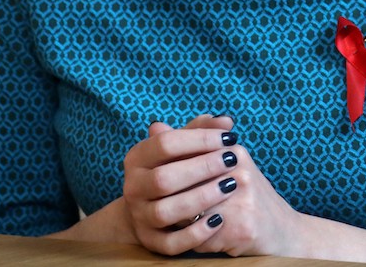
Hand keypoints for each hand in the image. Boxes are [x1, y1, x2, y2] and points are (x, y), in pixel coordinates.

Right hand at [122, 113, 263, 254]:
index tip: (229, 138)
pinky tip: (218, 220)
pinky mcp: (151, 242)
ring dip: (200, 198)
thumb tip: (225, 120)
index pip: (165, 143)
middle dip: (202, 168)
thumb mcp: (185, 146)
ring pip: (165, 212)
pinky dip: (195, 233)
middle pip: (163, 178)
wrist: (153, 206)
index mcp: (137, 158)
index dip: (200, 139)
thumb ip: (203, 129)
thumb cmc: (176, 167)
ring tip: (230, 186)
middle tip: (232, 160)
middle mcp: (133, 188)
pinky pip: (171, 243)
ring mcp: (140, 217)